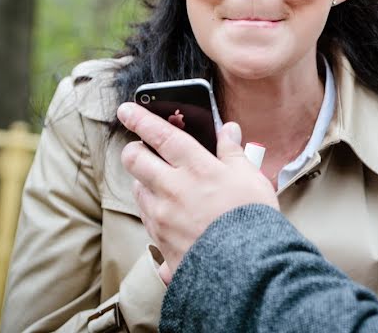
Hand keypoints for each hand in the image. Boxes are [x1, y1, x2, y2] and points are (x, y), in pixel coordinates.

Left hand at [118, 102, 277, 283]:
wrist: (245, 268)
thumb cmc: (251, 218)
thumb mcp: (251, 177)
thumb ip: (234, 152)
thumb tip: (229, 130)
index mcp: (196, 168)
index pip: (161, 135)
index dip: (141, 119)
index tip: (126, 109)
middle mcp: (172, 189)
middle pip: (135, 160)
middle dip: (133, 149)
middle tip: (140, 148)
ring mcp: (163, 217)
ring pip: (138, 190)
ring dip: (144, 181)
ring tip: (161, 182)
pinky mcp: (160, 241)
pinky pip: (147, 219)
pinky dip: (153, 210)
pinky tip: (169, 213)